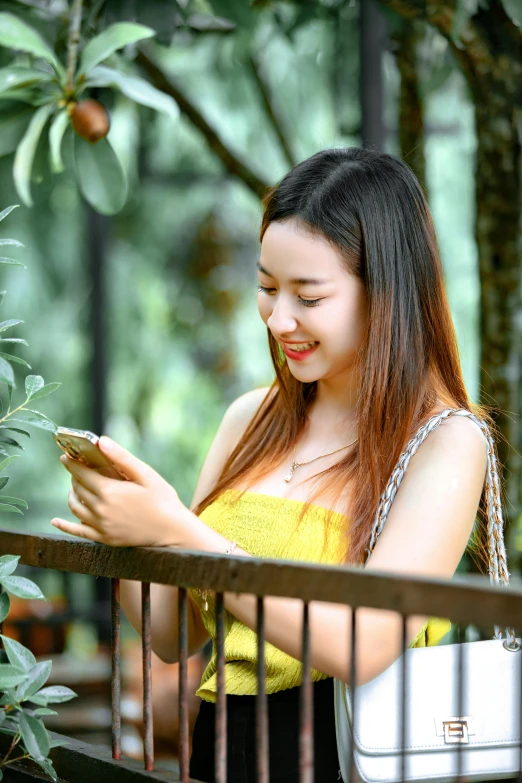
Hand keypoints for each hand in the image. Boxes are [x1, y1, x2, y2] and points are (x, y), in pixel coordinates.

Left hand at [51, 436, 190, 547]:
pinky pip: (78, 532)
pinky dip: (64, 526)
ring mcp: (101, 526)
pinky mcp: (104, 539)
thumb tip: (101, 442)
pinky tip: (56, 521)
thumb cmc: (163, 499)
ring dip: (71, 494)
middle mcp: (101, 510)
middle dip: (74, 476)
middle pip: (78, 489)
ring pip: (75, 507)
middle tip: (76, 468)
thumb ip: (122, 458)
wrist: (172, 530)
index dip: (72, 464)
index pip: (82, 474)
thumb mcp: (145, 474)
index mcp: (110, 491)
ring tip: (75, 486)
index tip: (65, 456)